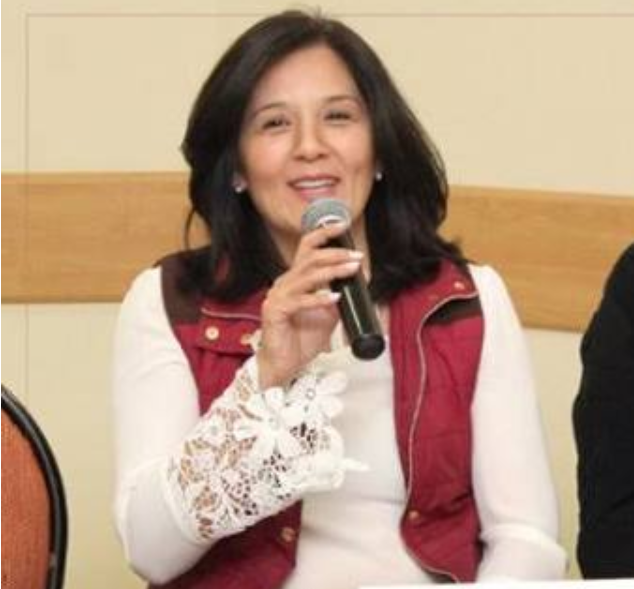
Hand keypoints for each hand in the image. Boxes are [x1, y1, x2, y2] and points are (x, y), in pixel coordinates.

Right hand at [256, 222, 362, 388]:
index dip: (323, 233)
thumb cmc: (300, 340)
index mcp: (295, 280)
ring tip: (352, 269)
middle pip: (309, 258)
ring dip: (332, 271)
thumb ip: (336, 299)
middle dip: (336, 254)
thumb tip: (354, 287)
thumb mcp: (326, 316)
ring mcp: (278, 297)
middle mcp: (284, 283)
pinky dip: (319, 299)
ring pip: (306, 276)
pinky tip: (334, 298)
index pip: (306, 248)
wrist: (283, 366)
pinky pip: (299, 301)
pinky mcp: (275, 312)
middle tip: (356, 257)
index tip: (343, 226)